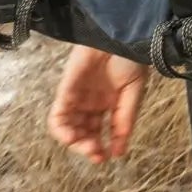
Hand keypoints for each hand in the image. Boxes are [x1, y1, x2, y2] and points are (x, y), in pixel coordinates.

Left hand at [48, 45, 149, 162]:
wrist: (122, 35)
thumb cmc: (130, 59)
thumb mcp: (134, 93)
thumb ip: (125, 121)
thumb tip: (119, 152)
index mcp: (106, 103)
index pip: (98, 131)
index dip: (102, 146)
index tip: (109, 156)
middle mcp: (89, 103)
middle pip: (82, 132)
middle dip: (88, 147)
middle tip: (97, 155)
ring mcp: (76, 97)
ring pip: (67, 128)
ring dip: (75, 142)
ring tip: (87, 148)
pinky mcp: (65, 90)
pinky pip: (57, 116)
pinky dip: (62, 130)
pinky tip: (72, 138)